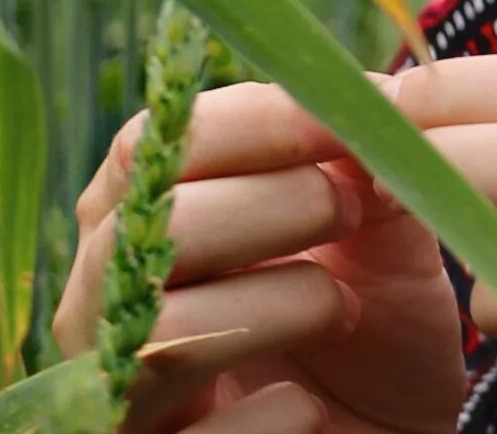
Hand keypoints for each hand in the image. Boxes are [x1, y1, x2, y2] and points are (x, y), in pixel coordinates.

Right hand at [51, 80, 470, 433]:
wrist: (390, 433)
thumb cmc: (371, 325)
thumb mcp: (379, 233)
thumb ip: (360, 164)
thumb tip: (366, 96)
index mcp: (140, 220)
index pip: (152, 145)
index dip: (254, 123)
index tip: (344, 123)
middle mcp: (106, 306)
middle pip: (151, 227)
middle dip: (268, 204)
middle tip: (350, 211)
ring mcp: (119, 395)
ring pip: (164, 331)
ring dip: (274, 301)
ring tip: (342, 306)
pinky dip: (269, 416)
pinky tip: (309, 405)